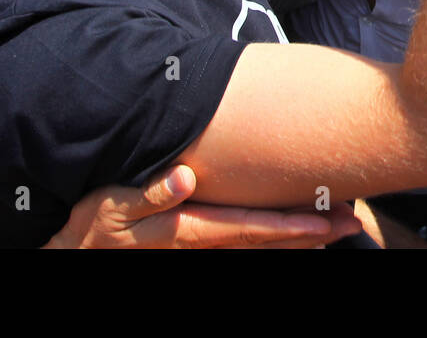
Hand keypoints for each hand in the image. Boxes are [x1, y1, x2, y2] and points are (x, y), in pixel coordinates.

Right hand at [43, 164, 361, 247]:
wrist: (75, 251)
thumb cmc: (94, 224)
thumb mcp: (112, 206)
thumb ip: (150, 193)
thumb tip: (185, 175)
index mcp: (188, 231)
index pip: (249, 229)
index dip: (289, 226)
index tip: (325, 223)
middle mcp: (202, 243)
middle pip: (266, 240)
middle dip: (310, 234)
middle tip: (351, 222)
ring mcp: (201, 246)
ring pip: (260, 245)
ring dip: (299, 238)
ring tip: (336, 228)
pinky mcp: (196, 242)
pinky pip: (243, 243)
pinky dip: (272, 240)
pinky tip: (294, 236)